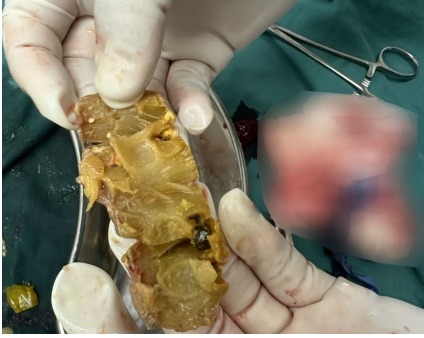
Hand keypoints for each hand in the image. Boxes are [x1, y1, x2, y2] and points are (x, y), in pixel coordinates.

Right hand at [2, 0, 354, 132]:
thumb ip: (130, 1)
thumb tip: (115, 87)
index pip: (31, 26)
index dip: (36, 71)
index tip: (66, 106)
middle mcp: (116, 7)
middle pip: (81, 70)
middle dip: (96, 105)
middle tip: (120, 130)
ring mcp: (162, 34)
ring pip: (134, 90)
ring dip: (142, 118)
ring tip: (161, 132)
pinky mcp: (203, 50)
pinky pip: (185, 89)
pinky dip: (188, 108)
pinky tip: (196, 117)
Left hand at [52, 188, 423, 333]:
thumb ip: (179, 336)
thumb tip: (89, 300)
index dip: (111, 320)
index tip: (82, 282)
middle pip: (190, 302)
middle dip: (160, 259)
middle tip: (128, 215)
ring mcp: (280, 326)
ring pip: (232, 274)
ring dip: (207, 236)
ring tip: (176, 197)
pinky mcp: (319, 298)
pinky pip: (280, 267)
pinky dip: (259, 237)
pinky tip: (235, 209)